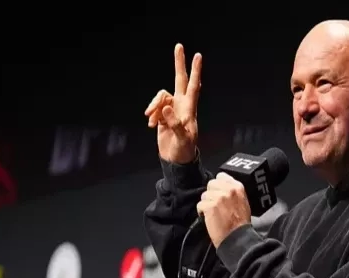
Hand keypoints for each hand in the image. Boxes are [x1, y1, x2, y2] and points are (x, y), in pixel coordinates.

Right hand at [144, 43, 201, 163]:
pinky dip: (151, 115)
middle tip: (179, 46)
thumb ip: (174, 123)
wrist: (175, 159)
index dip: (195, 71)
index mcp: (189, 108)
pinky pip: (154, 108)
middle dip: (179, 63)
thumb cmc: (184, 149)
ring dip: (153, 106)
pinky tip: (152, 125)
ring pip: (160, 96)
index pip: (193, 85)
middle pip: (179, 79)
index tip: (197, 56)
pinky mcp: (162, 115)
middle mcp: (181, 105)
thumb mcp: (182, 138)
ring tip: (150, 120)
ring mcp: (171, 109)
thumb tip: (165, 108)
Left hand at [196, 173, 251, 247]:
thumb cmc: (240, 223)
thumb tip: (222, 187)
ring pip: (204, 195)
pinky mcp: (210, 206)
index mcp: (238, 187)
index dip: (218, 185)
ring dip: (206, 204)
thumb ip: (233, 192)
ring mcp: (219, 197)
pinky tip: (209, 218)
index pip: (221, 176)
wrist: (237, 237)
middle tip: (215, 205)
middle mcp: (228, 190)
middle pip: (210, 184)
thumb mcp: (243, 202)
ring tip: (213, 213)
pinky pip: (200, 205)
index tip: (218, 193)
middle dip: (211, 194)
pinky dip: (202, 212)